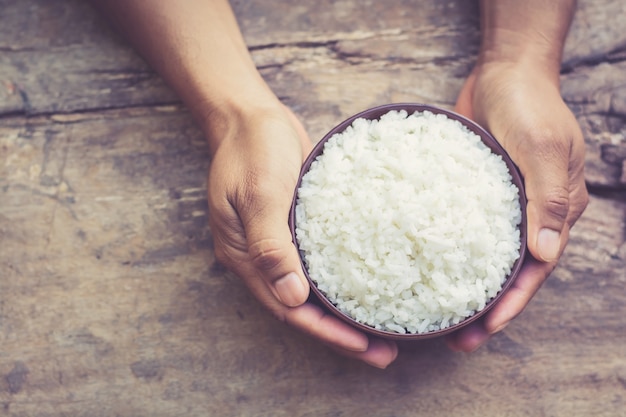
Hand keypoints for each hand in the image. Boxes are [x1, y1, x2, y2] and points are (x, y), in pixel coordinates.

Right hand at [207, 102, 397, 367]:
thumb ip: (272, 246)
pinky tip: (372, 282)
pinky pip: (321, 262)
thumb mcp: (260, 194)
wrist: (250, 116)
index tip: (364, 347)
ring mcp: (280, 243)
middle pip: (304, 307)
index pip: (289, 309)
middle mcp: (263, 259)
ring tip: (383, 327)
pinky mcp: (297, 227)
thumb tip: (294, 298)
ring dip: (345, 311)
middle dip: (342, 333)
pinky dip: (344, 278)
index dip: (326, 332)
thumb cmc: (252, 150)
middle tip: (385, 351)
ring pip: (315, 289)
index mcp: (246, 258)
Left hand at [446, 61, 588, 350]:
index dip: (512, 302)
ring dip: (463, 285)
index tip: (484, 329)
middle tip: (455, 338)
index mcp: (556, 211)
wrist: (506, 71)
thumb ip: (548, 198)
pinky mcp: (474, 192)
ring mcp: (501, 205)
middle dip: (485, 308)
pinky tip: (420, 264)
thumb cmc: (530, 104)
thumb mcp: (543, 147)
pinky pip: (461, 227)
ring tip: (435, 313)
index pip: (535, 270)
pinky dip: (445, 248)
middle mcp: (530, 215)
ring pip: (483, 256)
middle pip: (509, 272)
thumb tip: (545, 255)